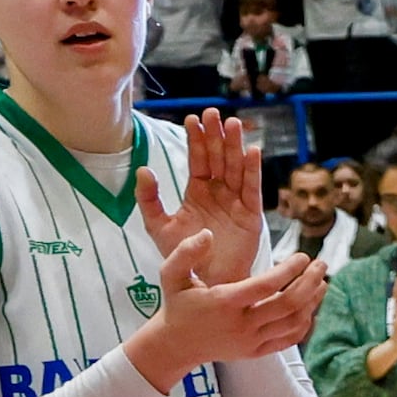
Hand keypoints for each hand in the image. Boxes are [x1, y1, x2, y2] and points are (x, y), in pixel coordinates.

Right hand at [131, 222, 324, 385]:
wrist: (176, 344)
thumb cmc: (177, 303)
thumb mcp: (171, 274)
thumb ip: (186, 252)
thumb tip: (208, 233)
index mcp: (224, 302)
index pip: (266, 286)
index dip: (289, 270)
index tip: (303, 256)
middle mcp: (241, 325)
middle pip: (288, 304)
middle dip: (310, 282)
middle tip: (322, 264)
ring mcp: (251, 341)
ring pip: (293, 322)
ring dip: (313, 301)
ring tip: (323, 282)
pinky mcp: (256, 352)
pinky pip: (289, 339)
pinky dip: (305, 323)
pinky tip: (312, 306)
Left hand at [136, 106, 268, 285]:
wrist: (204, 283)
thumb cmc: (183, 257)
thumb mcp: (158, 226)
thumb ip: (149, 199)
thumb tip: (143, 170)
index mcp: (198, 192)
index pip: (198, 160)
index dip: (196, 140)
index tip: (192, 119)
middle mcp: (218, 193)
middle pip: (219, 158)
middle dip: (216, 135)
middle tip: (213, 113)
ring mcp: (236, 202)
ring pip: (236, 167)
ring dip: (235, 146)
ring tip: (233, 124)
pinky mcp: (251, 215)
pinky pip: (253, 188)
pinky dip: (253, 170)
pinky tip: (252, 151)